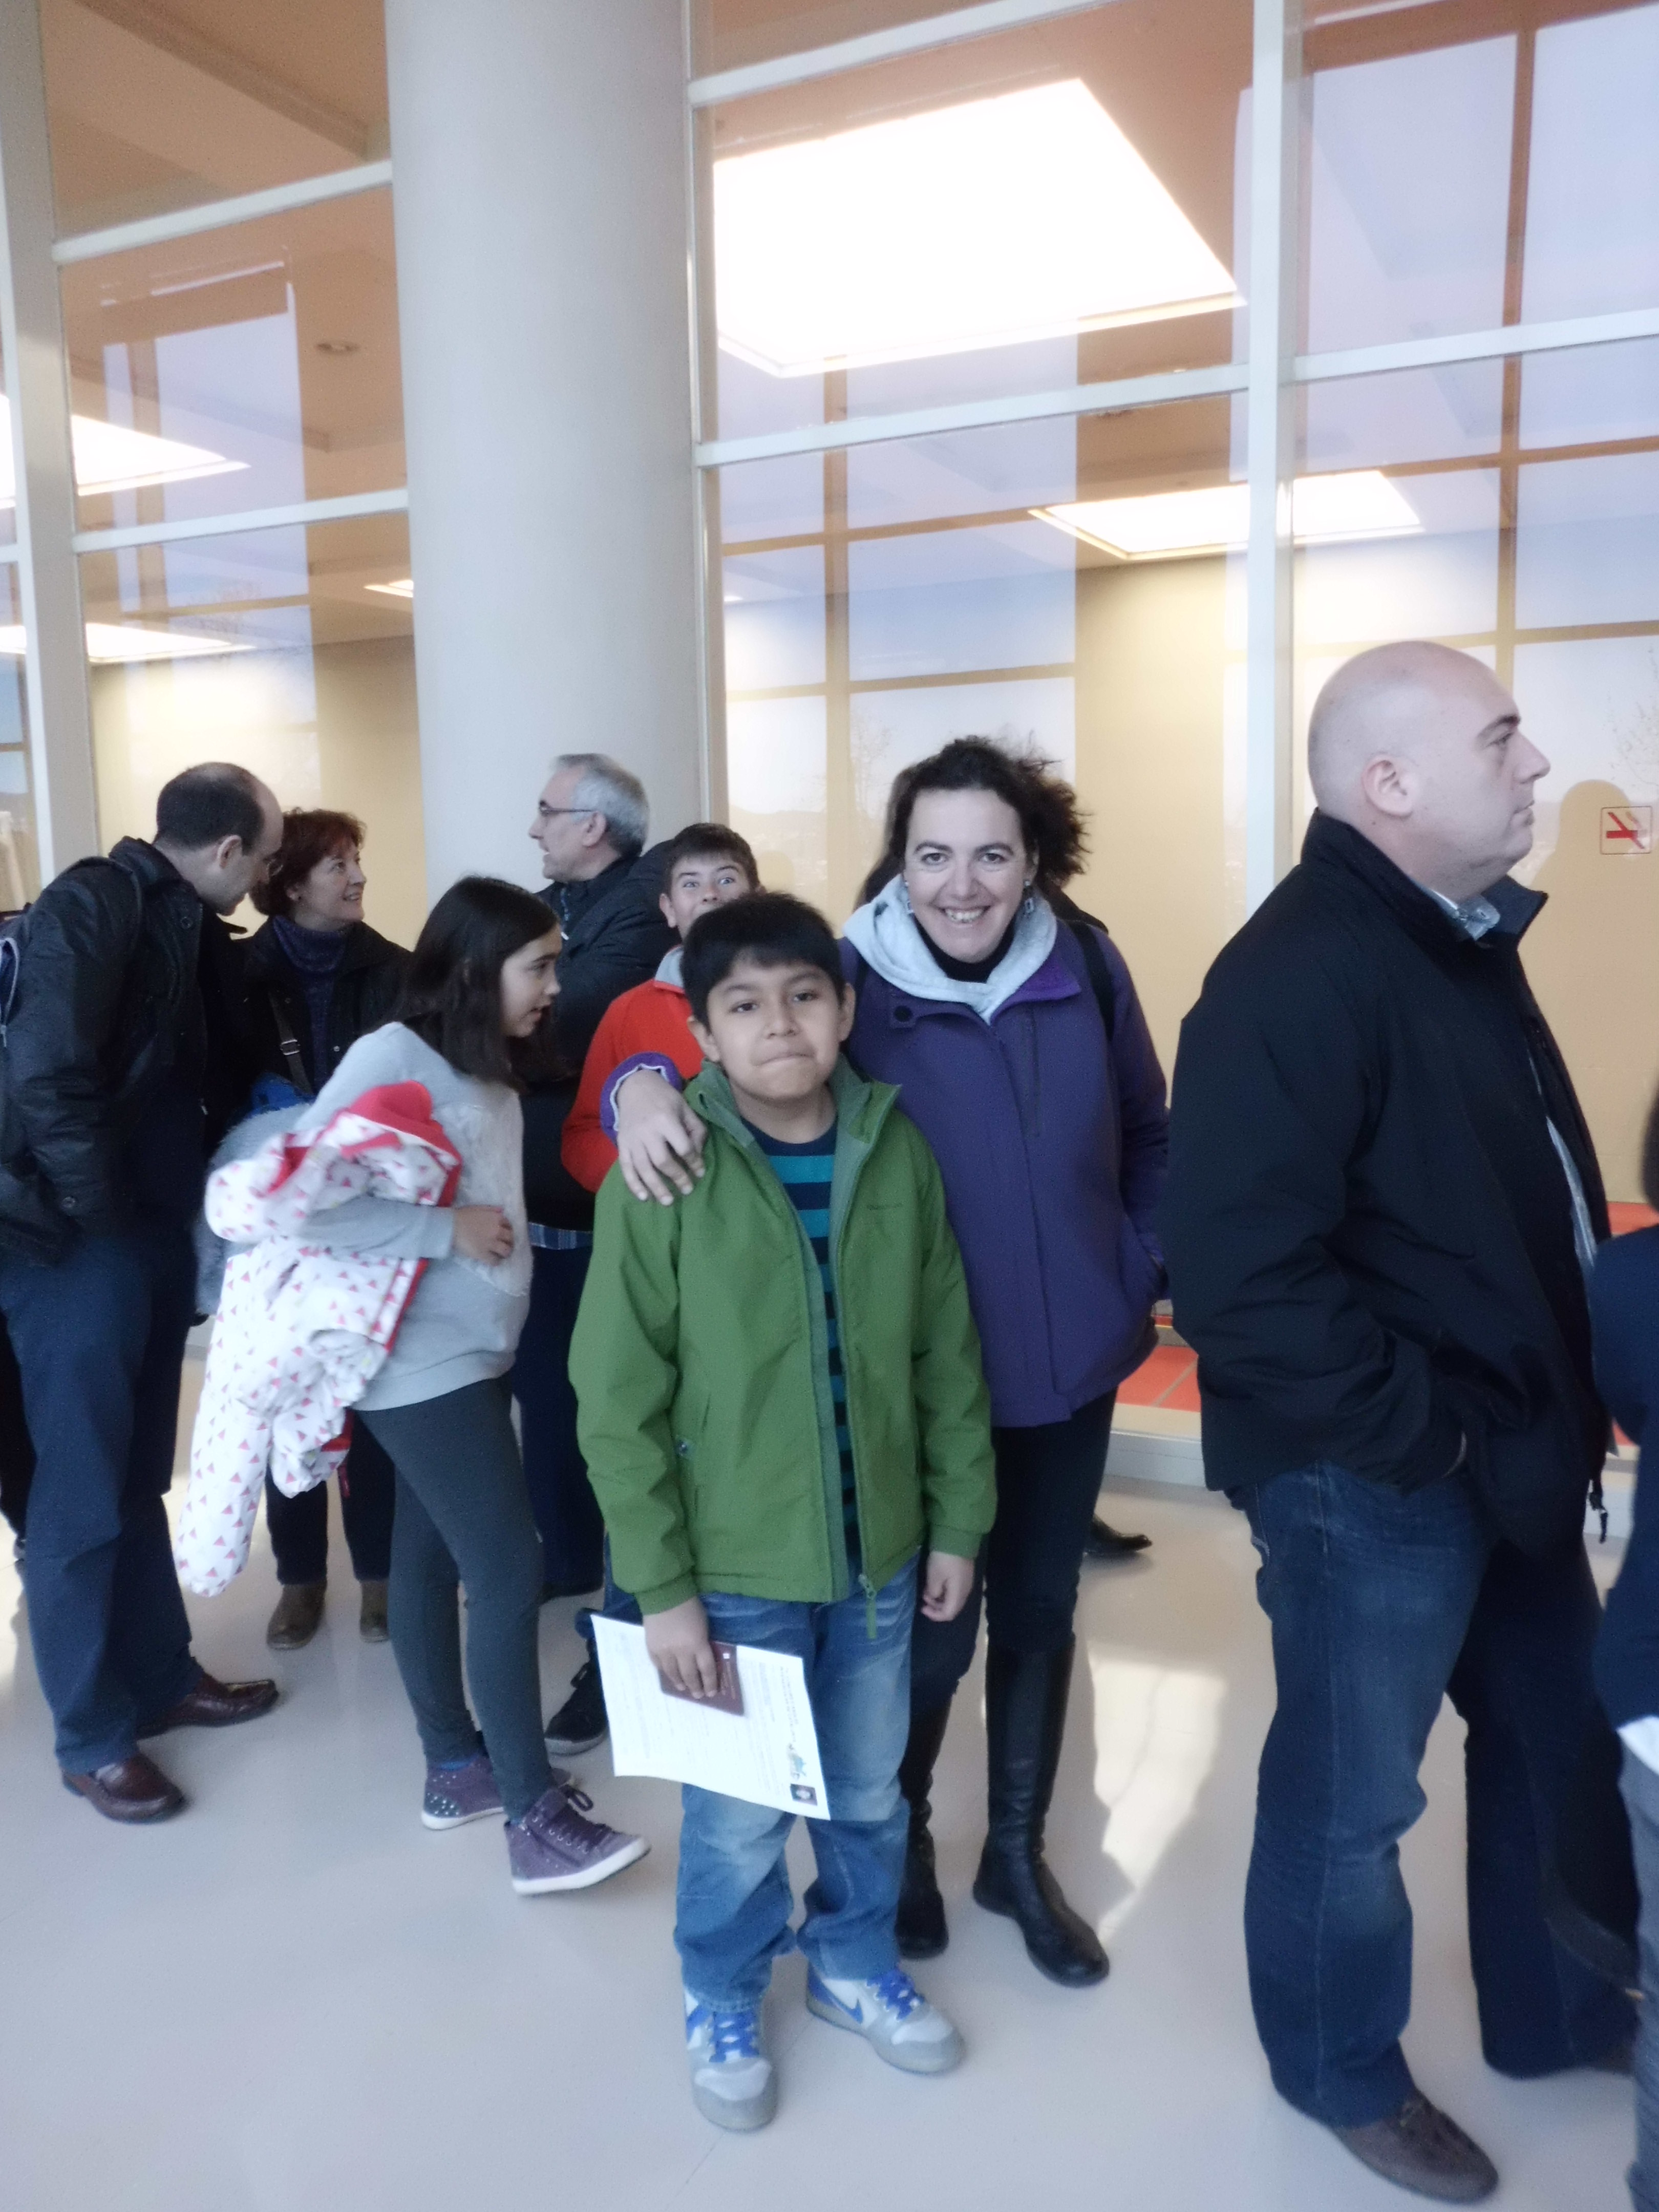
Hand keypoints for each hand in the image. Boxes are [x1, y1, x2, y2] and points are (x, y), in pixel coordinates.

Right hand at [452, 1204, 513, 1261]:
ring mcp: (491, 1243)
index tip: (505, 1233)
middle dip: (509, 1241)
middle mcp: (497, 1231)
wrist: (450, 1226)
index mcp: (496, 1218)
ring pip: (506, 1251)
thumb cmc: (462, 1215)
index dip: (508, 1229)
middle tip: (505, 1244)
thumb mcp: (479, 1208)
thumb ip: (492, 1209)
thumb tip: (502, 1210)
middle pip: (510, 1238)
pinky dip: (495, 1261)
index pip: (509, 1225)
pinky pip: (494, 1261)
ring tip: (502, 1254)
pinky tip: (493, 1260)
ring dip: (505, 1252)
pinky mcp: (483, 1254)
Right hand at [616, 1069, 707, 1205]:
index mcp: (665, 1120)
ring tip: (668, 1201)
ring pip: (643, 1168)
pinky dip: (634, 1184)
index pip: (682, 1147)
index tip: (700, 1172)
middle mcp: (647, 1131)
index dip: (694, 1162)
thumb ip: (695, 1130)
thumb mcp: (685, 1108)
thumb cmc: (665, 1098)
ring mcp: (631, 1139)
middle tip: (687, 1190)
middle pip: (662, 1161)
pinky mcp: (621, 1144)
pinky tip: (644, 1197)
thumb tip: (698, 1156)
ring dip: (656, 1187)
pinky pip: (626, 1168)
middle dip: (677, 1178)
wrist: (634, 1086)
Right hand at [645, 1595, 718, 1696]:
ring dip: (679, 1683)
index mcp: (697, 1644)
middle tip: (698, 1695)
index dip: (709, 1682)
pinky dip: (665, 1672)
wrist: (664, 1594)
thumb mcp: (703, 1624)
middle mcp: (681, 1652)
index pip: (706, 1669)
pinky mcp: (651, 1648)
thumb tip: (701, 1659)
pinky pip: (659, 1665)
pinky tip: (669, 1675)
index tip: (711, 1692)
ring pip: (672, 1674)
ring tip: (683, 1688)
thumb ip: (702, 1642)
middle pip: (689, 1675)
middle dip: (695, 1687)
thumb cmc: (689, 1605)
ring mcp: (664, 1651)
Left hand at [920, 1551, 974, 1622]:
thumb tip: (934, 1596)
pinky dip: (944, 1591)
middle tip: (924, 1599)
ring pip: (953, 1599)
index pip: (948, 1614)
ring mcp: (966, 1583)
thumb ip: (933, 1592)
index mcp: (958, 1594)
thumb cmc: (944, 1559)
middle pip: (952, 1608)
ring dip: (939, 1599)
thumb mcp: (934, 1577)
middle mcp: (965, 1592)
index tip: (922, 1607)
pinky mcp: (964, 1575)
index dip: (934, 1615)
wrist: (957, 1538)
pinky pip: (954, 1590)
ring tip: (927, 1590)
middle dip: (936, 1607)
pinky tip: (935, 1583)